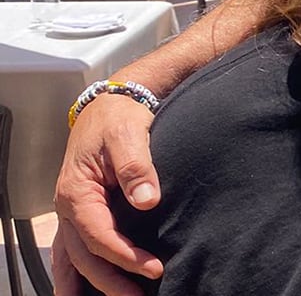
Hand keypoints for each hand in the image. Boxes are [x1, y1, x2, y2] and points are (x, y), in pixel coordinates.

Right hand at [53, 94, 164, 295]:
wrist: (112, 104)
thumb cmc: (119, 118)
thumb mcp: (128, 135)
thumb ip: (137, 167)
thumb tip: (146, 201)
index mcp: (77, 192)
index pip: (98, 234)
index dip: (124, 254)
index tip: (152, 268)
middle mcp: (69, 207)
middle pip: (86, 254)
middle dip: (111, 279)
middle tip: (139, 295)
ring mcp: (73, 211)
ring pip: (76, 257)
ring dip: (94, 282)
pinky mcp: (84, 210)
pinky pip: (75, 248)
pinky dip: (78, 272)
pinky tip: (82, 290)